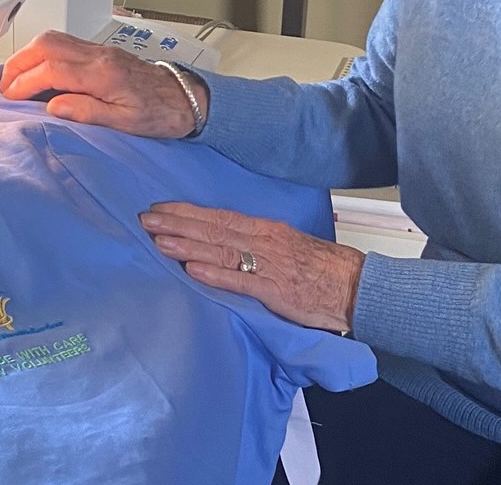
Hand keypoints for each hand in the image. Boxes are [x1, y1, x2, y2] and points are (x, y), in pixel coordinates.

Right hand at [0, 30, 206, 138]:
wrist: (185, 97)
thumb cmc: (160, 113)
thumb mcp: (125, 123)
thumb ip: (87, 112)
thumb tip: (53, 106)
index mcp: (103, 75)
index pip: (52, 70)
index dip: (25, 82)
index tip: (10, 97)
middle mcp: (99, 56)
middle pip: (47, 45)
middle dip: (19, 63)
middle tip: (5, 85)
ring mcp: (100, 50)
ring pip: (54, 39)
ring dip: (29, 55)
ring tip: (15, 78)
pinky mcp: (102, 51)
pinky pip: (65, 43)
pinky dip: (44, 53)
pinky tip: (38, 70)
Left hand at [140, 202, 363, 333]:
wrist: (355, 286)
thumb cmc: (323, 268)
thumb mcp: (287, 246)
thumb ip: (257, 245)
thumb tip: (226, 244)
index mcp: (266, 229)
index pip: (220, 216)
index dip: (188, 212)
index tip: (161, 209)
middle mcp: (264, 240)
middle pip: (213, 229)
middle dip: (177, 223)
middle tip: (145, 219)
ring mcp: (268, 264)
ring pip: (220, 250)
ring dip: (187, 245)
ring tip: (158, 241)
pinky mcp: (274, 290)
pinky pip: (239, 280)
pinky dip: (214, 273)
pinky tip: (191, 269)